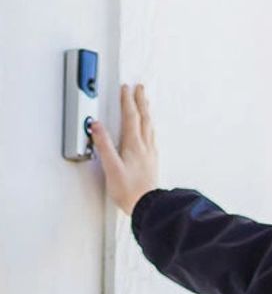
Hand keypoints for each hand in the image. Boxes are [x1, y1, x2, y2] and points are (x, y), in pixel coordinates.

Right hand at [90, 83, 158, 215]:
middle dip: (141, 101)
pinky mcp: (152, 160)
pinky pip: (152, 136)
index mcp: (134, 145)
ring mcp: (150, 153)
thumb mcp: (111, 168)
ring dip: (147, 111)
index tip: (126, 89)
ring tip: (145, 103)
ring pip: (150, 126)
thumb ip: (104, 146)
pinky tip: (149, 129)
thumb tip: (97, 126)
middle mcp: (145, 146)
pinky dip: (150, 126)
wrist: (147, 205)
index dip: (127, 101)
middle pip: (144, 118)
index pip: (131, 117)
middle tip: (140, 88)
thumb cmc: (129, 190)